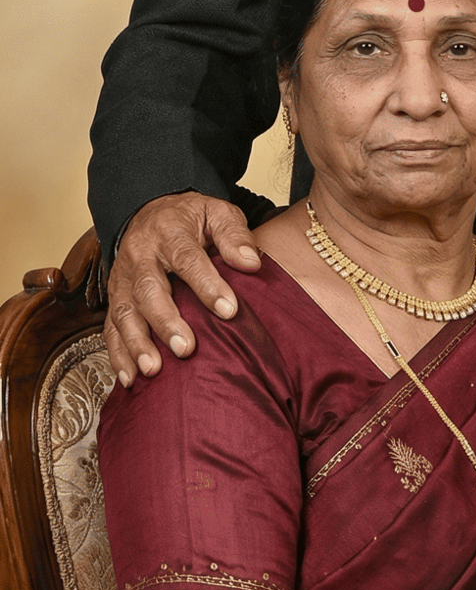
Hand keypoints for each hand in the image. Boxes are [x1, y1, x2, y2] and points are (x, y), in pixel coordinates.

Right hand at [104, 193, 260, 385]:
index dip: (207, 285)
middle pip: (148, 290)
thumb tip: (251, 263)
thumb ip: (234, 235)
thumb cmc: (190, 218)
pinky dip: (117, 354)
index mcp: (169, 232)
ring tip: (153, 370)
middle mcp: (140, 256)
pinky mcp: (115, 299)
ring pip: (125, 312)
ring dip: (137, 343)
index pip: (188, 259)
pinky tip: (130, 378)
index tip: (229, 310)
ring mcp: (123, 279)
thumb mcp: (217, 213)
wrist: (149, 211)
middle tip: (185, 348)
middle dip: (165, 321)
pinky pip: (110, 327)